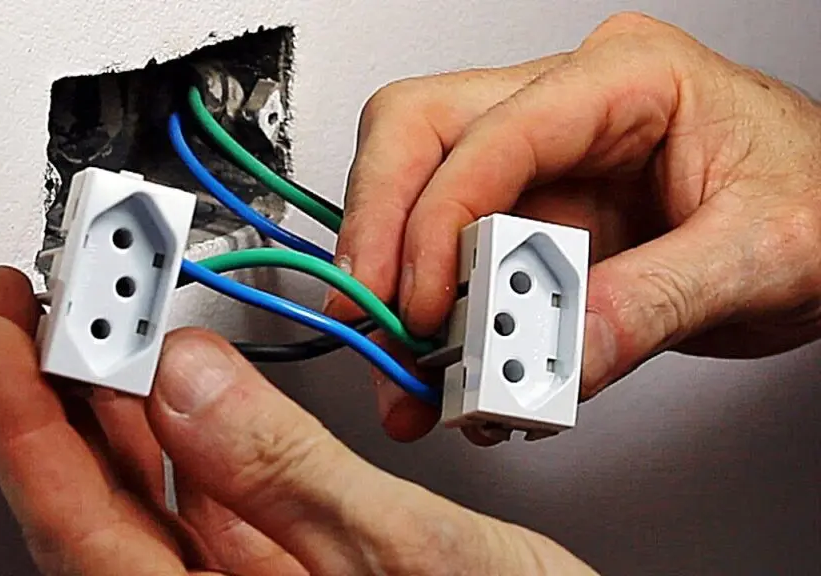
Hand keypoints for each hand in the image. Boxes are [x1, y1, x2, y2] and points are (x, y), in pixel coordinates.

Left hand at [0, 266, 594, 574]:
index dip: (25, 421)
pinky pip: (216, 494)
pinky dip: (196, 429)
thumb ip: (289, 473)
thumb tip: (187, 381)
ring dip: (126, 402)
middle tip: (45, 301)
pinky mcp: (293, 572)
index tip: (2, 332)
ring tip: (107, 317)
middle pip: (103, 502)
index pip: (79, 522)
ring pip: (157, 493)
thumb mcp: (412, 555)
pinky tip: (188, 381)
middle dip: (66, 390)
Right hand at [324, 12, 820, 443]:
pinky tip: (458, 376)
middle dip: (379, 231)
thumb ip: (652, 303)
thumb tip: (557, 349)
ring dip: (400, 290)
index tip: (425, 305)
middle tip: (373, 316)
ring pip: (419, 196)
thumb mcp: (762, 254)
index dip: (438, 220)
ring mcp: (543, 167)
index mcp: (624, 79)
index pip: (489, 132)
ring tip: (414, 376)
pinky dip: (444, 325)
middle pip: (419, 135)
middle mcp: (566, 111)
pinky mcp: (535, 224)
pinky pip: (458, 263)